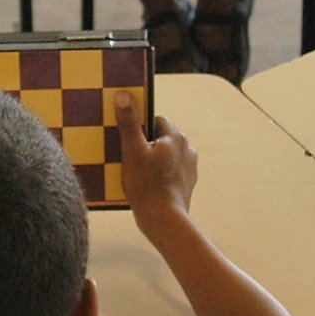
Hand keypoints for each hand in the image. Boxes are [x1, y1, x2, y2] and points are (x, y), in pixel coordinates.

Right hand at [116, 90, 196, 223]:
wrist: (164, 219)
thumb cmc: (146, 184)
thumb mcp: (132, 151)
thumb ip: (129, 123)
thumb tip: (124, 95)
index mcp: (176, 136)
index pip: (155, 121)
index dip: (140, 128)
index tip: (129, 140)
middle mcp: (188, 148)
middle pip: (161, 138)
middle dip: (146, 145)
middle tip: (130, 159)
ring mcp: (190, 167)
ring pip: (166, 156)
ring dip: (154, 161)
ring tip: (138, 175)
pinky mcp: (188, 183)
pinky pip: (171, 172)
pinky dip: (161, 175)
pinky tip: (148, 186)